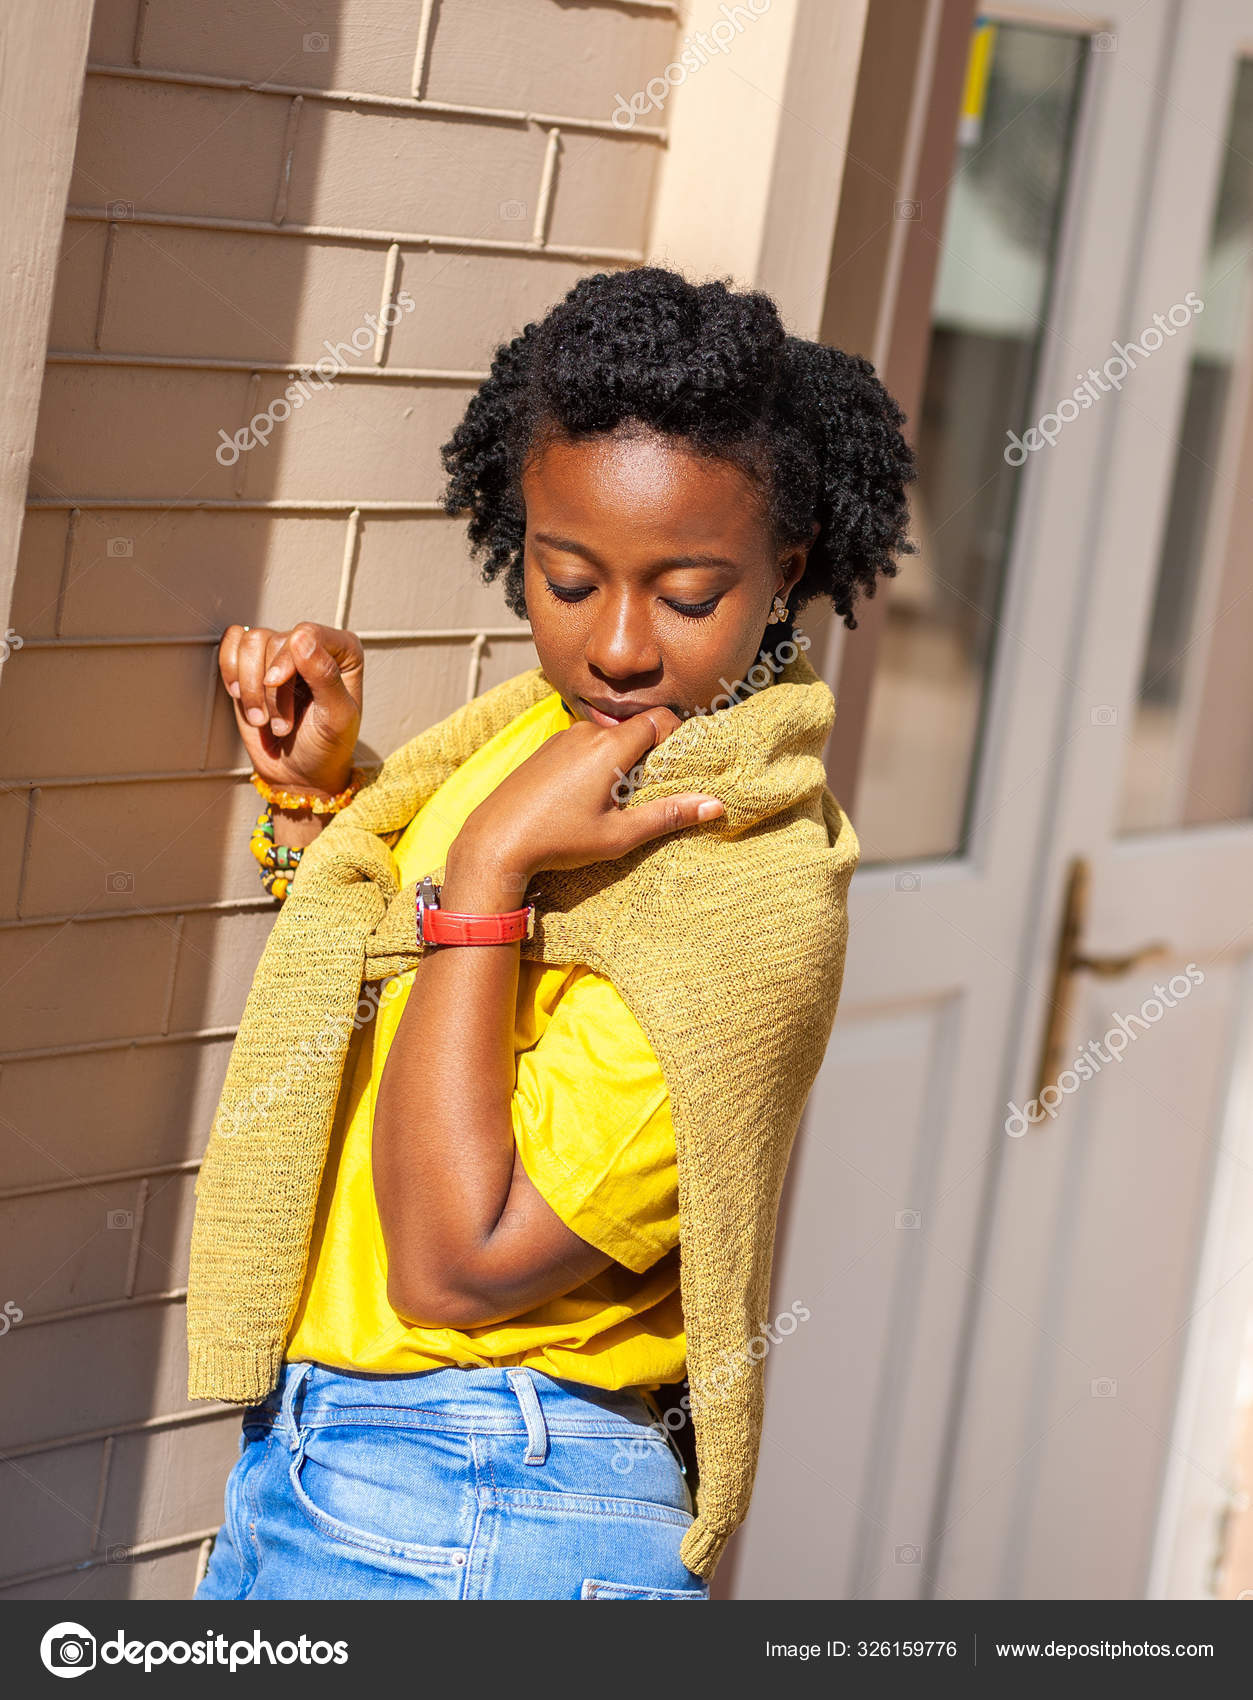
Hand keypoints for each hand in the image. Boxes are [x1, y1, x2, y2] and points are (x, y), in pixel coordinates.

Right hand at [218, 621, 362, 794]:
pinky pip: (231, 644)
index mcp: (343, 652)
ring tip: (263, 718)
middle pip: (274, 641)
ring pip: (250, 643)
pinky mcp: (254, 664)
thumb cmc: (326, 747)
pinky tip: (242, 697)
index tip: (275, 683)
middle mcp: (313, 646)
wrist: (300, 773)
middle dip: (270, 689)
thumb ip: (325, 676)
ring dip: (250, 686)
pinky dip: (231, 672)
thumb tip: (301, 638)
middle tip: (281, 725)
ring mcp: (281, 654)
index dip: (286, 658)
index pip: (306, 633)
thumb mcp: (336, 717)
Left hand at [444, 708, 722, 907]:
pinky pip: (583, 745)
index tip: (682, 762)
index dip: (677, 736)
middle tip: (650, 790)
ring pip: (607, 738)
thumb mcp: (619, 835)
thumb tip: (714, 805)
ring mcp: (561, 738)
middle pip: (633, 729)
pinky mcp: (544, 749)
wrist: (495, 841)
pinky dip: (595, 762)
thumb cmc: (558, 841)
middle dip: (649, 754)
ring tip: (615, 799)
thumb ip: (668, 815)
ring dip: (620, 760)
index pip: (659, 720)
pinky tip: (584, 797)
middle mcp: (586, 732)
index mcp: (609, 747)